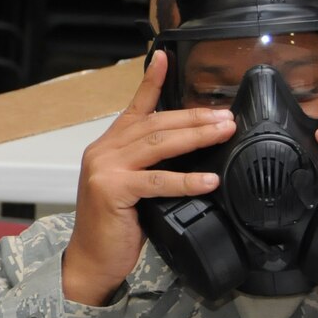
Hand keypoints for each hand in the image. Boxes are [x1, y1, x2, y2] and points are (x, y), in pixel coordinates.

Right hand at [61, 49, 235, 305]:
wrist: (91, 260)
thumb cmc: (114, 227)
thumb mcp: (132, 189)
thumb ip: (150, 167)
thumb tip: (190, 156)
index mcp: (108, 147)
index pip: (135, 108)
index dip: (150, 82)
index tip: (164, 57)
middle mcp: (104, 151)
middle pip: (156, 124)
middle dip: (194, 117)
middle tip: (226, 116)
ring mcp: (105, 168)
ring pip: (158, 144)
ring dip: (196, 136)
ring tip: (224, 132)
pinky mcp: (111, 189)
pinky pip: (157, 180)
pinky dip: (186, 179)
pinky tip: (209, 179)